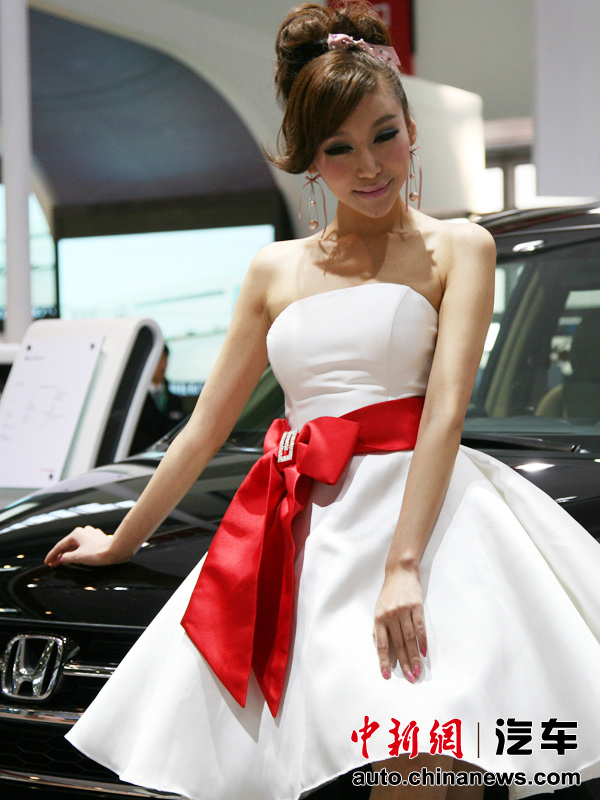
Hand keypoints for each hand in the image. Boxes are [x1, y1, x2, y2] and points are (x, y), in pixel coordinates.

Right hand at [44, 526, 130, 567]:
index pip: (60, 546)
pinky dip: (79, 552)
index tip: (47, 562)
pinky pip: (85, 546)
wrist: (116, 550)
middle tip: (54, 564)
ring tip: (64, 562)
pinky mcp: (98, 539)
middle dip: (61, 555)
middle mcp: (84, 531)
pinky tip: (78, 557)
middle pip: (68, 545)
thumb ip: (65, 558)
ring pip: (77, 545)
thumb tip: (60, 560)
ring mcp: (92, 534)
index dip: (52, 555)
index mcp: (76, 533)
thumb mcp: (77, 557)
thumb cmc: (98, 553)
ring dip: (70, 553)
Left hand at [373, 563, 426, 682]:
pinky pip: (420, 627)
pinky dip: (422, 641)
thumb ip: (379, 629)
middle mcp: (390, 616)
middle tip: (409, 679)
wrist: (400, 572)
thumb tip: (380, 649)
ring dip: (414, 657)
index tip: (386, 676)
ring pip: (409, 639)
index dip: (384, 661)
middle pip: (398, 644)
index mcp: (379, 618)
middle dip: (404, 663)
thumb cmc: (388, 594)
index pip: (382, 644)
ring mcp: (404, 611)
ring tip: (417, 671)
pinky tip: (424, 653)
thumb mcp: (378, 609)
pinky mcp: (416, 607)